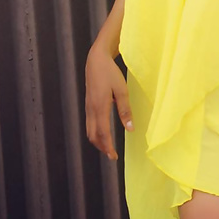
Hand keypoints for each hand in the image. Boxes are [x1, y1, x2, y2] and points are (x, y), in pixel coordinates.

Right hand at [84, 45, 134, 160]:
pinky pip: (89, 123)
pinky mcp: (88, 104)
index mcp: (100, 107)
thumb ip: (125, 110)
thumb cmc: (110, 73)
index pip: (103, 134)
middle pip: (93, 135)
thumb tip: (130, 128)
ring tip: (108, 146)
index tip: (113, 157)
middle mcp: (91, 109)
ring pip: (89, 130)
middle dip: (102, 147)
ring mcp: (88, 107)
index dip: (108, 147)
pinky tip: (102, 132)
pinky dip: (95, 132)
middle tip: (111, 155)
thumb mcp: (122, 90)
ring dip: (97, 141)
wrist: (96, 60)